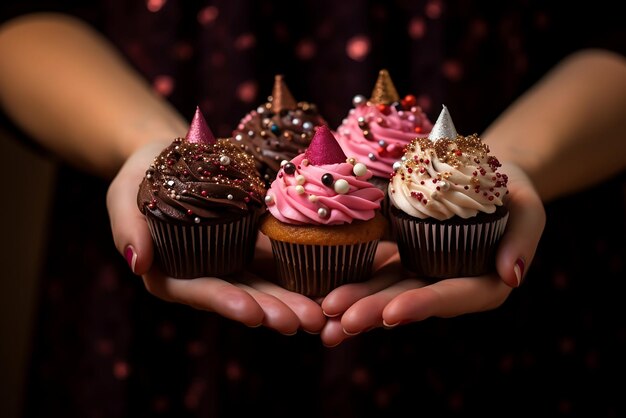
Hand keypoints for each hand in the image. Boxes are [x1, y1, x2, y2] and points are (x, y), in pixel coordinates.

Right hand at [106, 142, 325, 334]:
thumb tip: (135, 263)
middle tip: (303, 321)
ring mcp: (232, 262)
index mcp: (171, 273)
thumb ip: (128, 227)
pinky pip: (279, 259)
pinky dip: (303, 271)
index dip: (226, 302)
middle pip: (241, 296)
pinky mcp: (252, 244)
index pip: (199, 292)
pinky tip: (328, 280)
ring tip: (323, 312)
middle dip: (272, 310)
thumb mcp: (123, 193)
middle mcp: (205, 274)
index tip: (253, 313)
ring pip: (265, 284)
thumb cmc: (141, 173)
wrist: (170, 154)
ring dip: (293, 299)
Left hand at [319, 162, 545, 346]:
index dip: (423, 305)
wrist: (483, 172)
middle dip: (375, 313)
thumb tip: (512, 276)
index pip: (453, 296)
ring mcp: (421, 274)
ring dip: (354, 306)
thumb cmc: (510, 189)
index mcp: (484, 282)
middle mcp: (448, 285)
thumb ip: (523, 239)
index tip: (392, 313)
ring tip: (322, 319)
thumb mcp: (529, 206)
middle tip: (340, 323)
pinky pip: (373, 272)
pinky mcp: (400, 259)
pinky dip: (349, 281)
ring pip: (385, 292)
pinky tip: (321, 293)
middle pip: (411, 302)